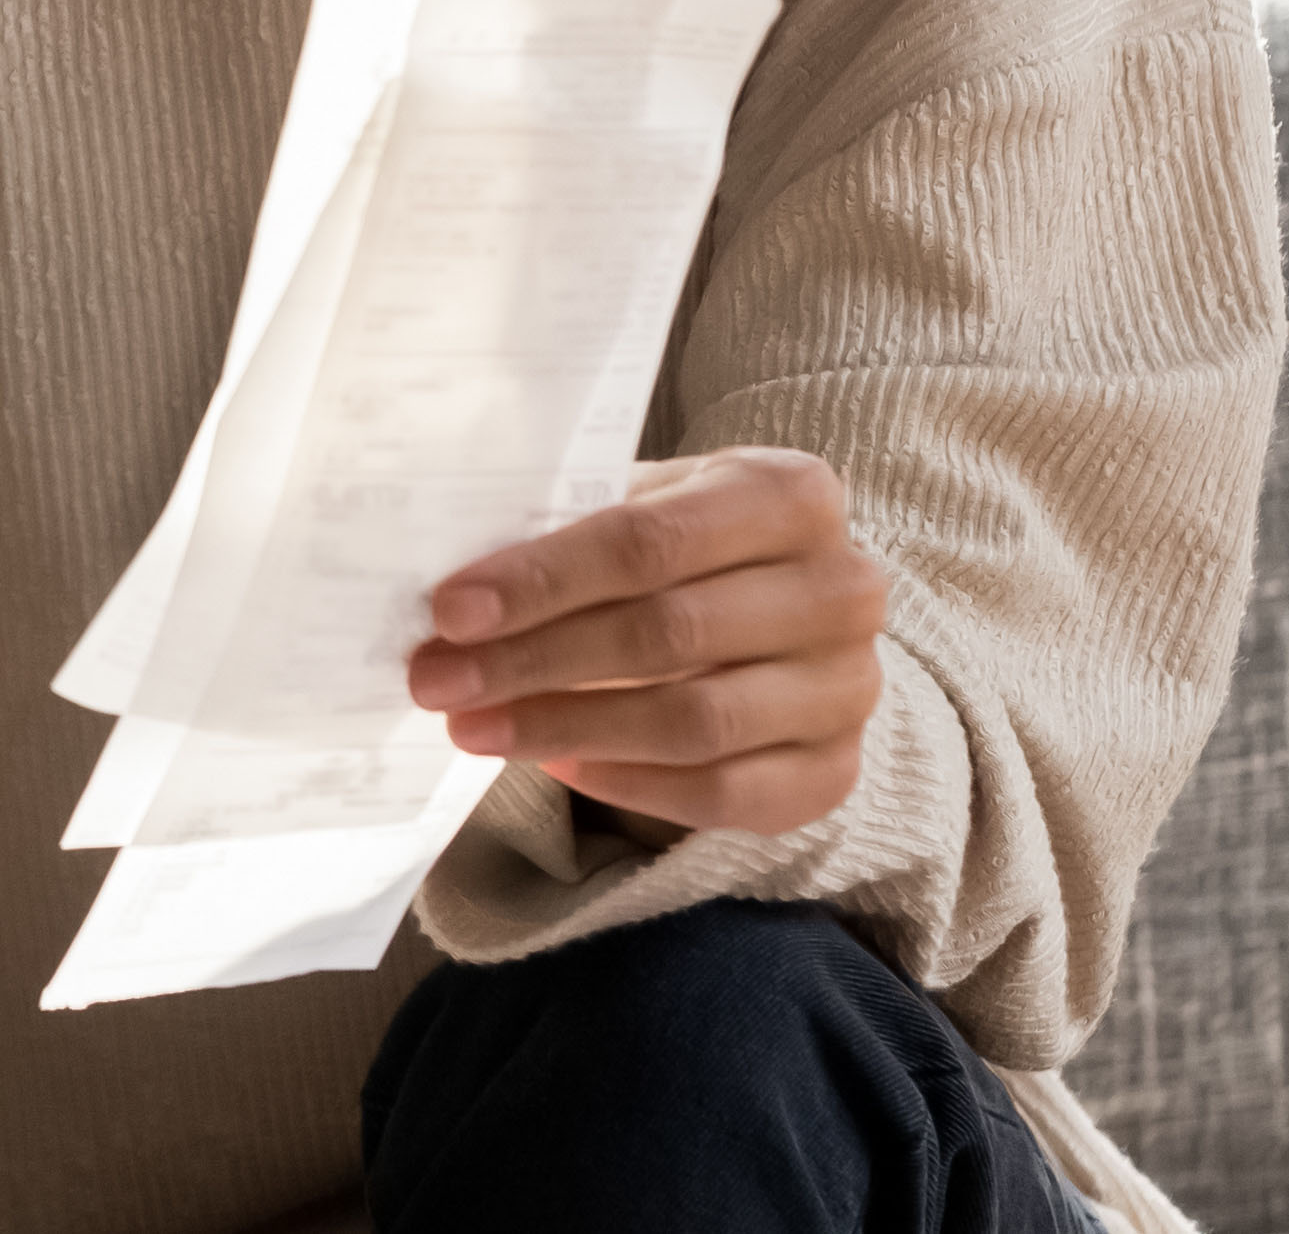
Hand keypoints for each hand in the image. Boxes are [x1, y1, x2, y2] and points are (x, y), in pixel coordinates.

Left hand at [403, 447, 888, 834]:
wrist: (791, 614)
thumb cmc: (692, 547)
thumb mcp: (648, 505)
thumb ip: (570, 529)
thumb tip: (451, 592)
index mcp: (793, 495)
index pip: (649, 541)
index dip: (543, 579)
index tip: (450, 611)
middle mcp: (842, 590)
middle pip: (667, 633)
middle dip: (535, 660)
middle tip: (439, 679)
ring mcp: (849, 688)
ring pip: (692, 721)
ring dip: (566, 728)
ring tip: (475, 727)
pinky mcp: (835, 771)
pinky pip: (722, 793)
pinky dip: (629, 783)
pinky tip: (558, 763)